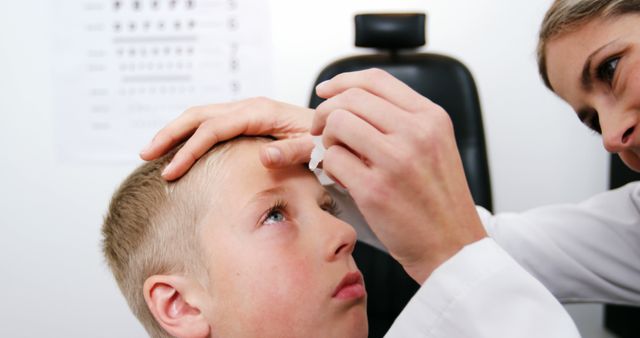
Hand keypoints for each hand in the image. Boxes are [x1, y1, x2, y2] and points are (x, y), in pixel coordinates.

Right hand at [140, 97, 314, 179]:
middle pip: (198, 115)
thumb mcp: (315, 148)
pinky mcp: (247, 120)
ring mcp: (247, 112)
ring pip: (201, 116)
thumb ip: (293, 151)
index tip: (170, 172)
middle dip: (169, 134)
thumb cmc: (326, 139)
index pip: (213, 129)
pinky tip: (181, 149)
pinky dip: (190, 134)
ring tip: (153, 152)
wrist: (336, 128)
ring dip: (175, 132)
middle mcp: (249, 108)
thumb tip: (264, 156)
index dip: (189, 150)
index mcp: (260, 112)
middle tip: (145, 155)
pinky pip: (212, 123)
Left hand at [313, 68, 486, 282]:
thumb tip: (352, 102)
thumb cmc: (439, 199)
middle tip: (322, 131)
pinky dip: (329, 167)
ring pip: (337, 124)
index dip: (342, 81)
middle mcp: (416, 132)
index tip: (325, 91)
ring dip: (327, 139)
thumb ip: (403, 120)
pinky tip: (342, 179)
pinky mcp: (374, 189)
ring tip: (338, 157)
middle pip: (350, 99)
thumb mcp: (435, 146)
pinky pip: (332, 159)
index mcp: (431, 117)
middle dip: (326, 112)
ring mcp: (395, 160)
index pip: (375, 80)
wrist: (452, 246)